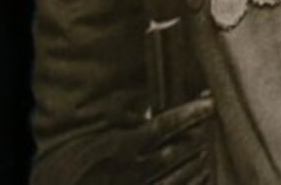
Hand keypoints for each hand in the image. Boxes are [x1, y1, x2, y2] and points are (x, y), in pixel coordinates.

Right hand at [66, 96, 215, 184]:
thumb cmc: (69, 165)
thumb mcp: (94, 139)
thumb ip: (123, 124)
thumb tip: (149, 111)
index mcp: (117, 148)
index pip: (162, 126)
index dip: (189, 113)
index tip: (209, 102)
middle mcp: (127, 171)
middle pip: (175, 151)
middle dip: (196, 138)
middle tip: (211, 126)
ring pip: (177, 177)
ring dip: (196, 162)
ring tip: (208, 149)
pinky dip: (190, 183)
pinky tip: (203, 174)